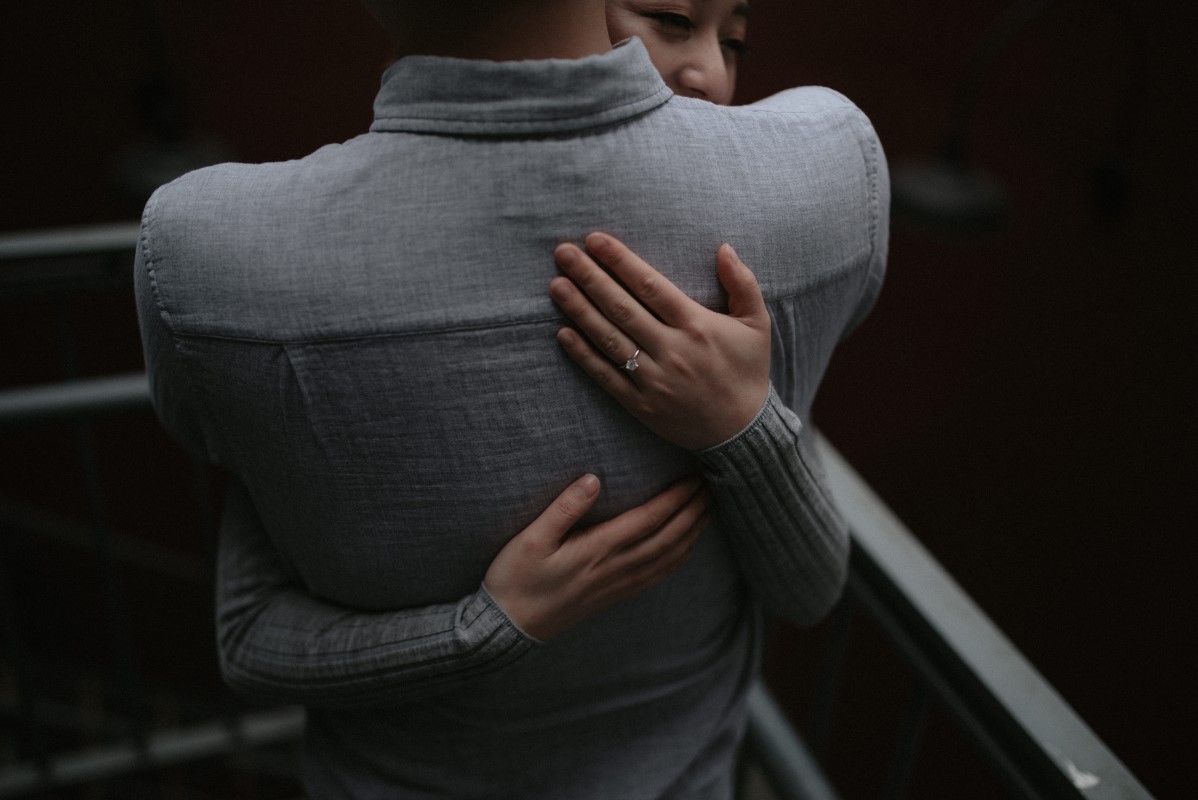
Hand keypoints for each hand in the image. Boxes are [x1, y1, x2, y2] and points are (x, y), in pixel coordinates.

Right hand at [483, 473, 707, 640]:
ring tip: (708, 511)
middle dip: (693, 511)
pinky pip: (656, 577)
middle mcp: (613, 569)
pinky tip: (686, 548)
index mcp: (596, 550)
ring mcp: (616, 585)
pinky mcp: (613, 596)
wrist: (509, 626)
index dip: (675, 498)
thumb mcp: (530, 538)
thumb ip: (563, 508)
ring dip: (691, 533)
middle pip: (667, 537)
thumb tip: (593, 479)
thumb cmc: (514, 578)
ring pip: (667, 558)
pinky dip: (677, 559)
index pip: (647, 520)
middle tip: (712, 486)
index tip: (693, 478)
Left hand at [550, 233, 770, 450]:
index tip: (595, 241)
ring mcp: (654, 379)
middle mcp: (672, 349)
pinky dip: (583, 356)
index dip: (620, 261)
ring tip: (556, 285)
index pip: (650, 285)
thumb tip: (724, 247)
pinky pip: (606, 376)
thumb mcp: (758, 324)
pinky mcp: (641, 404)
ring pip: (609, 339)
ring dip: (580, 310)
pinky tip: (563, 334)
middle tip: (563, 253)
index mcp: (697, 325)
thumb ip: (742, 283)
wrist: (743, 432)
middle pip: (622, 307)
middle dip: (590, 277)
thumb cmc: (748, 372)